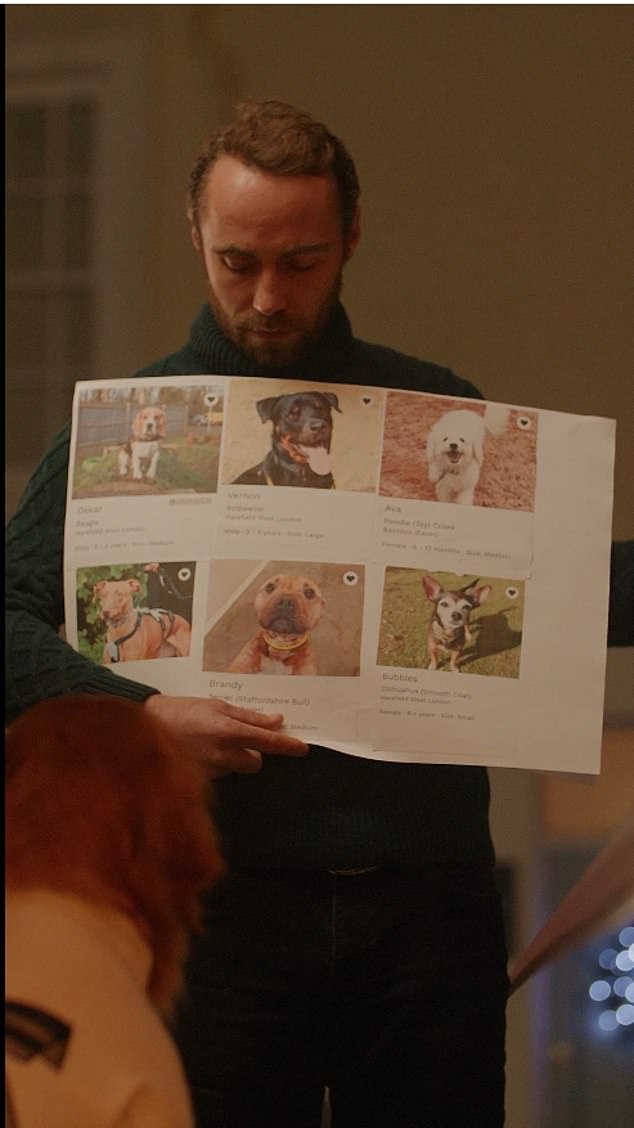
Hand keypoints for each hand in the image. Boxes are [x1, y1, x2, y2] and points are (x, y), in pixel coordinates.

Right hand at [144, 694, 308, 776]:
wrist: (145, 726)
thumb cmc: (183, 710)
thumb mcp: (217, 706)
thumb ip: (249, 717)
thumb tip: (277, 721)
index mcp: (228, 731)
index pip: (267, 742)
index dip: (287, 746)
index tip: (303, 749)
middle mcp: (222, 754)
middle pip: (255, 763)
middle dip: (253, 753)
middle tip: (238, 738)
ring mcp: (210, 770)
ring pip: (236, 769)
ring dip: (233, 759)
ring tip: (212, 742)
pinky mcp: (200, 780)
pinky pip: (220, 774)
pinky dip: (218, 765)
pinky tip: (202, 752)